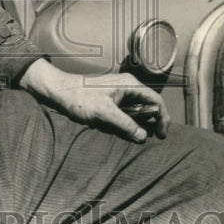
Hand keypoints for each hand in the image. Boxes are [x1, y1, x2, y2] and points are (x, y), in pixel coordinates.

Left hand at [19, 59, 169, 142]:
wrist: (60, 91)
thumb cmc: (81, 98)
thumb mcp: (105, 113)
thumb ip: (126, 124)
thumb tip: (144, 136)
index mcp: (130, 84)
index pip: (157, 100)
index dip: (163, 118)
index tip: (162, 135)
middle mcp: (128, 86)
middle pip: (150, 104)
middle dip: (154, 121)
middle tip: (153, 138)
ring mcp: (120, 91)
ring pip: (139, 108)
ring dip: (141, 122)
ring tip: (139, 136)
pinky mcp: (112, 98)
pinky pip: (128, 110)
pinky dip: (130, 120)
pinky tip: (127, 130)